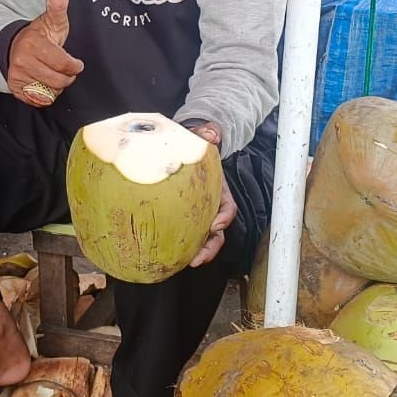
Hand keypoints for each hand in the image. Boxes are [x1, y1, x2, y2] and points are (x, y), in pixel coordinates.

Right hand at [6, 0, 82, 106]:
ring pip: (50, 92)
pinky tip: (44, 82)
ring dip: (56, 85)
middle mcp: (22, 62)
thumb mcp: (51, 19)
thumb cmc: (38, 35)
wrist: (11, 47)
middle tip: (65, 69)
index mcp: (34, 44)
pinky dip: (45, 94)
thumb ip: (58, 3)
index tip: (75, 62)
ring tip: (53, 73)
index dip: (74, 65)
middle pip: (59, 80)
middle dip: (66, 76)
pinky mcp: (15, 89)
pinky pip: (39, 100)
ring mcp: (17, 76)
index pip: (64, 64)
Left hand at [186, 121, 235, 267]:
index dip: (224, 217)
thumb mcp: (200, 136)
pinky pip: (184, 233)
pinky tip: (168, 255)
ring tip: (188, 263)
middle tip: (198, 258)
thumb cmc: (192, 145)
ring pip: (204, 238)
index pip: (228, 207)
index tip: (215, 225)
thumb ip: (207, 133)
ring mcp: (198, 213)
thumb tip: (212, 133)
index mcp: (219, 190)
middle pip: (217, 231)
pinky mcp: (181, 217)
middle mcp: (210, 205)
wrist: (179, 148)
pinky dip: (180, 245)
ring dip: (199, 252)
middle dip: (211, 246)